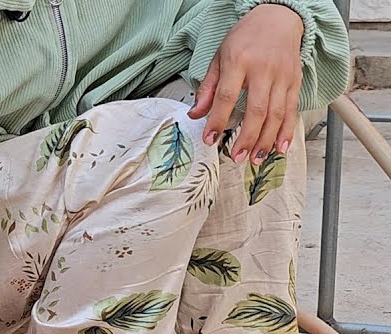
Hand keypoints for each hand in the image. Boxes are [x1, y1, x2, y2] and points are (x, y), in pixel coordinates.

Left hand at [189, 4, 304, 163]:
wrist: (277, 18)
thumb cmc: (245, 38)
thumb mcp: (219, 58)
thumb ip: (208, 88)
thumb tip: (195, 114)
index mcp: (239, 62)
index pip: (226, 97)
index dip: (218, 121)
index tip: (209, 139)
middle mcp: (263, 70)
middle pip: (256, 110)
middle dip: (247, 138)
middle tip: (237, 157)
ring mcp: (282, 76)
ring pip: (276, 113)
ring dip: (266, 140)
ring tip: (256, 159)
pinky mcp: (295, 81)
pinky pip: (292, 109)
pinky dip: (287, 131)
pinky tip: (280, 147)